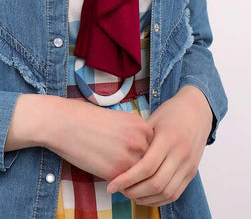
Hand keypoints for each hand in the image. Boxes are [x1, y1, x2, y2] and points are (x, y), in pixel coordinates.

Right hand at [5, 94, 152, 179]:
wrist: (64, 123)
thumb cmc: (86, 119)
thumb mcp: (118, 119)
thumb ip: (134, 134)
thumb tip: (143, 153)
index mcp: (141, 125)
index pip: (154, 148)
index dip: (142, 154)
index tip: (130, 154)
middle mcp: (140, 141)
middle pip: (150, 164)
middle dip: (140, 169)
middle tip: (125, 169)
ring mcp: (130, 158)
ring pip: (141, 178)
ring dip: (133, 181)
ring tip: (118, 175)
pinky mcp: (117, 173)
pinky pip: (127, 187)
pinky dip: (121, 186)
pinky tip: (109, 177)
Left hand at [106, 85, 212, 205]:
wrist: (197, 110)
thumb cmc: (171, 113)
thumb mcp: (152, 119)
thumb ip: (139, 138)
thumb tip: (119, 156)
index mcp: (168, 139)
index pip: (146, 167)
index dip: (127, 179)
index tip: (112, 185)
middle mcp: (181, 154)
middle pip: (156, 184)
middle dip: (135, 192)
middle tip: (119, 190)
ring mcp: (189, 166)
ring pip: (166, 193)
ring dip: (146, 198)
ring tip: (130, 194)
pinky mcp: (192, 173)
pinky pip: (175, 194)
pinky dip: (159, 200)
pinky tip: (145, 196)